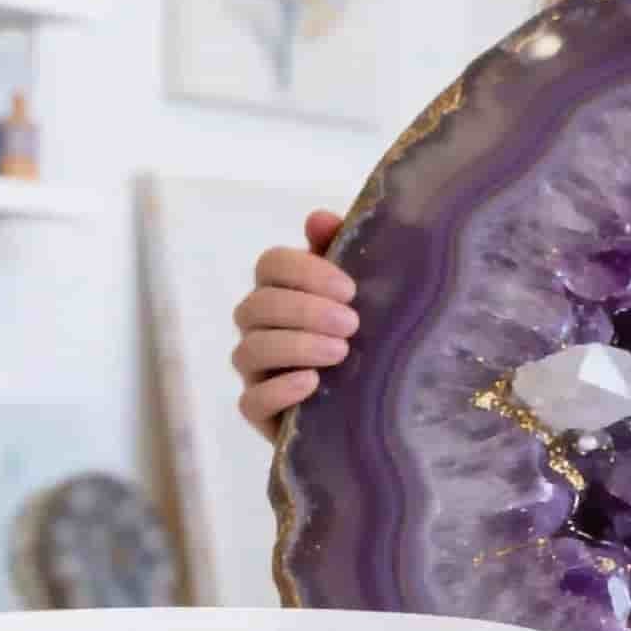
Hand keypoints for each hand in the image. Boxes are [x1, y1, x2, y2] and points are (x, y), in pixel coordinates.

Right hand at [232, 210, 357, 439]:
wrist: (380, 405)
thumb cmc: (368, 338)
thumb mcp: (366, 294)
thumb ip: (343, 251)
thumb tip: (319, 217)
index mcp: (282, 290)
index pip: (271, 265)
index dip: (304, 271)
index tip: (350, 289)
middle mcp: (260, 327)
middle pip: (257, 306)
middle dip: (304, 311)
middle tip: (352, 324)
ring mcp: (256, 371)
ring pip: (250, 351)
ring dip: (295, 346)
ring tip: (340, 352)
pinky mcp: (262, 413)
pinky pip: (250, 402)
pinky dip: (279, 391)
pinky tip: (311, 383)